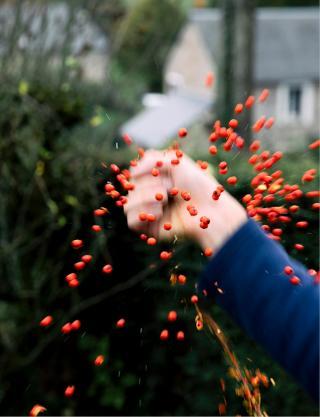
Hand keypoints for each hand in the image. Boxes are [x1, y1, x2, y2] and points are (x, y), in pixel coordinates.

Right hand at [124, 150, 246, 252]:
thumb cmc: (197, 184)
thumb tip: (132, 173)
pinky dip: (145, 213)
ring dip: (147, 198)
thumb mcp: (175, 161)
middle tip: (171, 188)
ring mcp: (147, 212)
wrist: (210, 209)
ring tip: (166, 199)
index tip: (164, 172)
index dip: (145, 171)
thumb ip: (151, 159)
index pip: (133, 172)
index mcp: (153, 179)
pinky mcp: (148, 229)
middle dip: (151, 183)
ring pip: (128, 204)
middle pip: (130, 187)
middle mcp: (148, 195)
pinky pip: (131, 221)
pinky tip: (160, 212)